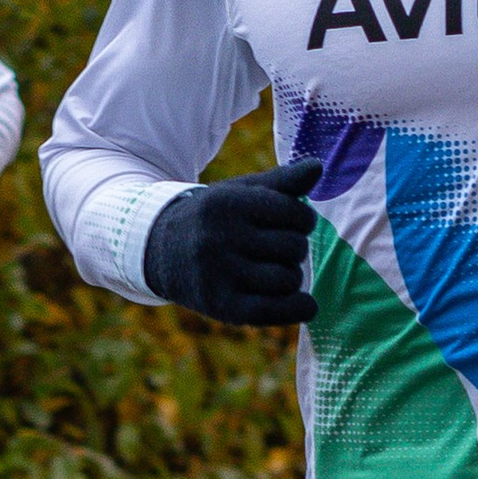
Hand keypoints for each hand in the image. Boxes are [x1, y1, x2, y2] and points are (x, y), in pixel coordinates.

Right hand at [143, 160, 319, 327]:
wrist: (160, 251)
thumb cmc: (215, 218)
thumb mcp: (241, 192)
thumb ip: (282, 181)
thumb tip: (317, 167)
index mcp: (228, 204)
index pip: (296, 214)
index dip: (302, 220)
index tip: (291, 224)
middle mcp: (219, 238)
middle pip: (295, 248)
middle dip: (293, 248)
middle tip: (274, 250)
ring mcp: (219, 275)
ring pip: (289, 279)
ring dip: (290, 277)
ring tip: (272, 271)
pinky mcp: (221, 307)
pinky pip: (275, 311)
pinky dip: (298, 308)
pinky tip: (306, 304)